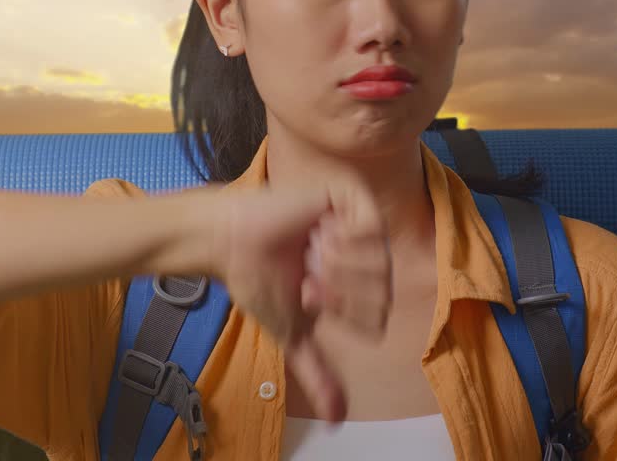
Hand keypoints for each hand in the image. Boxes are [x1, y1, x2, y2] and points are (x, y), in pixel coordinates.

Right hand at [210, 172, 392, 421]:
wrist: (232, 246)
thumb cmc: (259, 283)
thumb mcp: (295, 334)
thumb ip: (319, 373)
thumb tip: (337, 420)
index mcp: (358, 282)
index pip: (379, 314)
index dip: (342, 314)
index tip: (307, 297)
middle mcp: (364, 252)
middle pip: (384, 290)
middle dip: (339, 291)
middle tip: (307, 277)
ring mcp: (358, 222)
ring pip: (380, 261)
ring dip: (336, 266)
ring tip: (309, 255)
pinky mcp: (348, 196)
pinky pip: (370, 228)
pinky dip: (339, 241)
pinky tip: (316, 235)